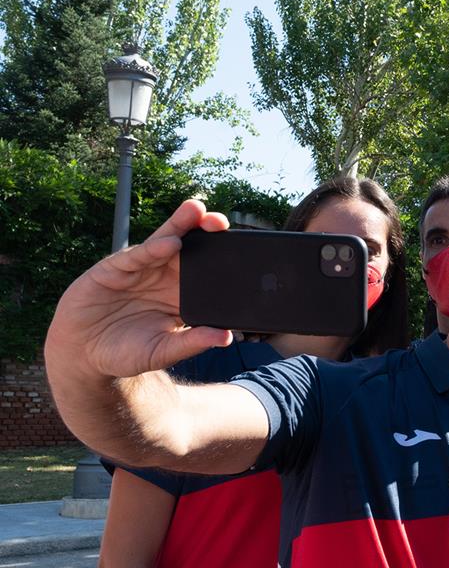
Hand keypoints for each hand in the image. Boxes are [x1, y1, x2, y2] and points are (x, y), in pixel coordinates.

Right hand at [46, 200, 232, 379]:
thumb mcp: (162, 352)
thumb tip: (225, 337)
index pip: (208, 273)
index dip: (224, 260)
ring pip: (164, 242)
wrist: (84, 354)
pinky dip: (152, 249)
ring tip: (197, 212)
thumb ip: (191, 343)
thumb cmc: (126, 352)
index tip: (245, 254)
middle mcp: (164, 277)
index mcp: (182, 296)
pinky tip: (170, 242)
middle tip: (221, 222)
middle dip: (205, 233)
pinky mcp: (113, 269)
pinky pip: (137, 256)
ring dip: (180, 225)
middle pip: (189, 249)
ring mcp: (140, 270)